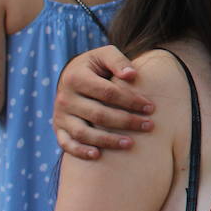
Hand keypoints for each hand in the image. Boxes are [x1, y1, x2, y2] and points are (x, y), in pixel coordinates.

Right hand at [51, 45, 152, 159]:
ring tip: (130, 143)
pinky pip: (66, 144)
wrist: (73, 75)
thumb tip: (132, 75)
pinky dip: (80, 151)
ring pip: (83, 133)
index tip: (151, 107)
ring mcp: (60, 115)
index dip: (131, 101)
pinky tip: (97, 155)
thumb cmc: (96, 66)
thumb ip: (118, 61)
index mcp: (76, 77)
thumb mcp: (105, 55)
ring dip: (107, 140)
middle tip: (149, 126)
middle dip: (126, 121)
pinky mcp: (59, 128)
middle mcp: (64, 98)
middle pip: (98, 114)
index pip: (108, 93)